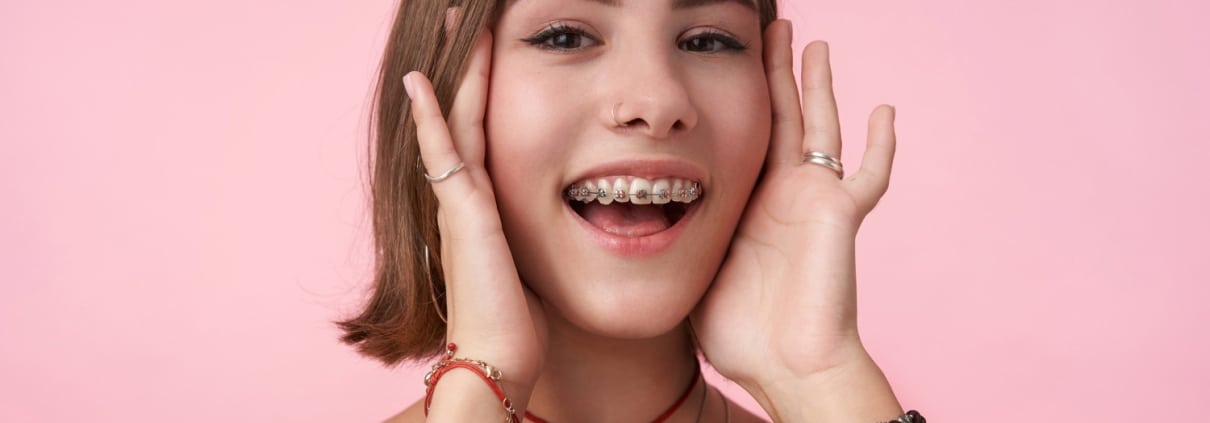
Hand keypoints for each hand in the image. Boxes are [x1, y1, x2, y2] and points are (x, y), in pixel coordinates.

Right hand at [406, 29, 546, 392]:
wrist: (498, 357)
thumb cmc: (518, 322)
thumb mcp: (528, 267)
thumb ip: (529, 241)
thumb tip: (554, 230)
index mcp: (481, 208)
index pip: (480, 134)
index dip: (481, 93)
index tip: (485, 54)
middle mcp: (463, 199)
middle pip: (462, 116)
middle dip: (464, 68)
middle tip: (462, 22)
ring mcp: (459, 204)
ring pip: (455, 122)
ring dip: (456, 75)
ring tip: (455, 29)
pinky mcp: (464, 214)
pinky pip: (443, 154)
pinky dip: (431, 118)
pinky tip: (420, 83)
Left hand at [691, 19, 896, 399]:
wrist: (788, 367)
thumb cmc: (746, 337)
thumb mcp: (700, 274)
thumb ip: (687, 244)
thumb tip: (643, 229)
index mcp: (749, 204)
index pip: (743, 135)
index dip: (739, 99)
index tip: (726, 63)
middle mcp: (784, 193)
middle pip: (780, 115)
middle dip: (775, 71)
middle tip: (774, 30)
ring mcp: (815, 200)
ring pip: (819, 126)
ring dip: (816, 84)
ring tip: (813, 44)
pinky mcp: (841, 214)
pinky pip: (868, 175)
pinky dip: (880, 146)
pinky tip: (885, 112)